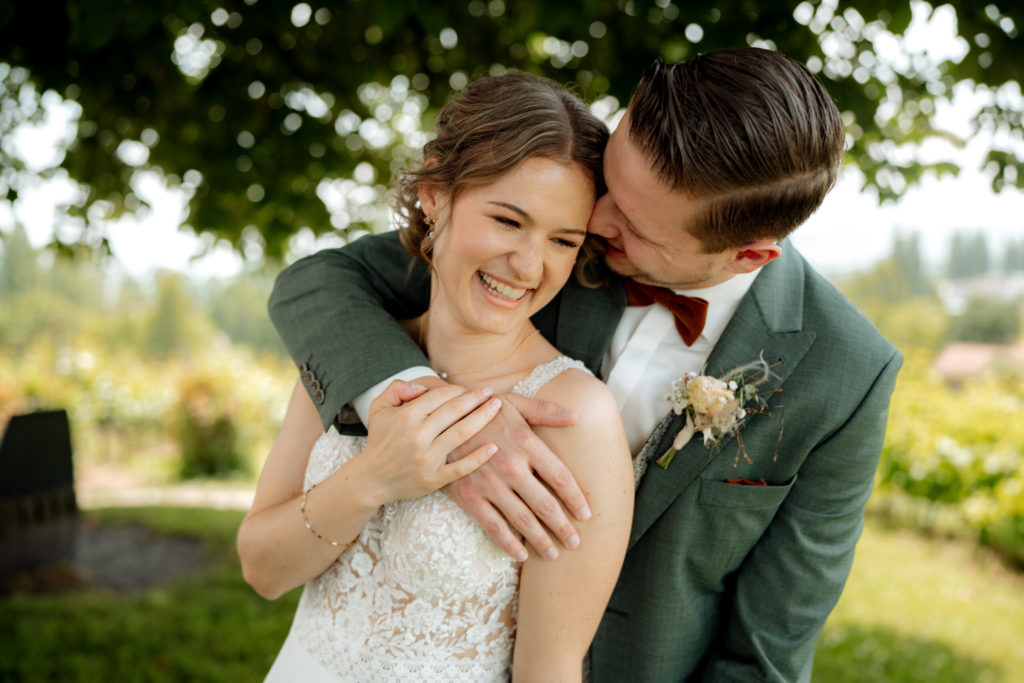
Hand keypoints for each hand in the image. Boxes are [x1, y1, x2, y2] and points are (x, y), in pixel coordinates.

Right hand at [357, 380, 500, 503]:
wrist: (371, 479)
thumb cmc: (379, 440)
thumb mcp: (378, 407)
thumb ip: (397, 388)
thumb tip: (422, 387)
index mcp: (406, 417)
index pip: (440, 396)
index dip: (458, 390)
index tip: (469, 389)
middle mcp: (418, 436)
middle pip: (455, 411)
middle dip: (476, 398)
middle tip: (490, 392)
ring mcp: (427, 459)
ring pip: (462, 434)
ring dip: (483, 418)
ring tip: (496, 407)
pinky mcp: (434, 479)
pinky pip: (461, 468)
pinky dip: (479, 457)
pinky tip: (493, 446)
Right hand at [444, 392, 589, 561]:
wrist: (438, 418)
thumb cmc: (481, 410)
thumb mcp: (514, 403)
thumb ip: (545, 411)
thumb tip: (575, 416)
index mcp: (526, 442)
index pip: (560, 477)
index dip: (575, 498)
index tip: (586, 515)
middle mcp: (511, 465)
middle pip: (545, 503)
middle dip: (562, 527)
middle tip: (575, 543)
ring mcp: (489, 482)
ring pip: (522, 519)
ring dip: (540, 540)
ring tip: (553, 555)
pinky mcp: (468, 495)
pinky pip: (493, 525)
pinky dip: (508, 543)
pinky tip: (521, 555)